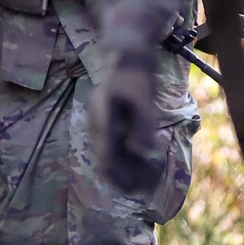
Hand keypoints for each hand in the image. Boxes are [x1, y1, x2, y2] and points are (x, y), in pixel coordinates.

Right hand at [90, 49, 162, 195]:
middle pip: (105, 160)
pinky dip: (126, 158)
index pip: (106, 156)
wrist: (126, 57)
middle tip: (145, 188)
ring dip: (125, 169)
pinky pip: (113, 147)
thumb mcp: (143, 100)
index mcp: (102, 120)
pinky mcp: (108, 124)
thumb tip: (146, 151)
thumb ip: (143, 126)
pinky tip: (141, 163)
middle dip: (124, 176)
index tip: (137, 187)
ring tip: (146, 180)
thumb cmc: (135, 77)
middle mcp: (97, 125)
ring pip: (109, 155)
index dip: (121, 175)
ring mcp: (100, 125)